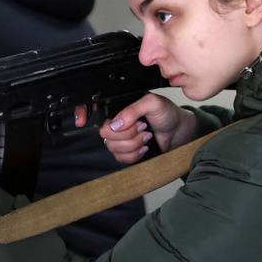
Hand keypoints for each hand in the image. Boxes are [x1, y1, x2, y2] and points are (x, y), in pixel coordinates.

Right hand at [74, 92, 197, 164]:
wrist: (179, 131)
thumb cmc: (167, 113)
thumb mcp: (153, 103)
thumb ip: (133, 110)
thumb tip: (117, 124)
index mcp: (118, 106)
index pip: (91, 106)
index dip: (81, 112)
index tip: (81, 121)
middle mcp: (116, 122)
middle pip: (104, 133)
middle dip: (126, 133)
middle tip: (142, 127)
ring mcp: (120, 138)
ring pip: (112, 147)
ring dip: (133, 144)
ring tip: (147, 136)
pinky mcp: (126, 152)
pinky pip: (120, 158)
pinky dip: (134, 154)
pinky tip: (144, 147)